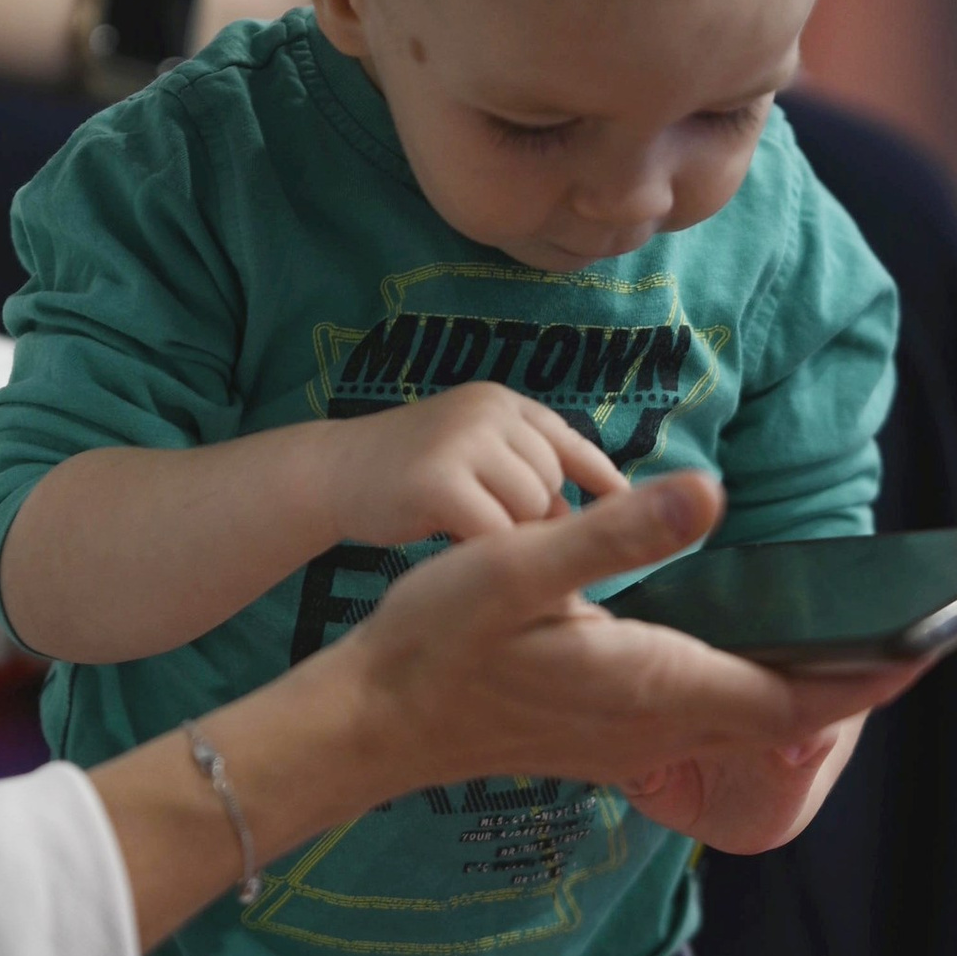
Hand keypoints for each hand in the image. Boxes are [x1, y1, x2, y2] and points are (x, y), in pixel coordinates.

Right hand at [96, 471, 918, 950]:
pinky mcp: (612, 732)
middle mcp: (661, 723)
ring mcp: (637, 737)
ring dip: (814, 681)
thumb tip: (714, 494)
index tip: (939, 636)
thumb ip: (619, 532)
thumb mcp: (518, 566)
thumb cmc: (434, 642)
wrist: (368, 725)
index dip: (875, 668)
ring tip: (874, 628)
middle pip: (792, 710)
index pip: (800, 693)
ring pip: (754, 717)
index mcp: (658, 684)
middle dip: (863, 672)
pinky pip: (713, 715)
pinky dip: (758, 685)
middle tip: (934, 622)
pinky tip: (765, 641)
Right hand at [335, 383, 626, 545]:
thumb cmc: (409, 474)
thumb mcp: (471, 450)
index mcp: (501, 402)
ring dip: (510, 538)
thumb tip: (589, 514)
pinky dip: (485, 553)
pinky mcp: (438, 482)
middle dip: (537, 520)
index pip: (569, 442)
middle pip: (550, 482)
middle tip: (500, 541)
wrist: (331, 472)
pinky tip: (457, 552)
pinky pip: (493, 534)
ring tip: (471, 542)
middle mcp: (486, 412)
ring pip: (528, 508)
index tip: (625, 515)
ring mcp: (462, 442)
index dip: (602, 481)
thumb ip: (521, 466)